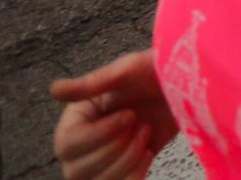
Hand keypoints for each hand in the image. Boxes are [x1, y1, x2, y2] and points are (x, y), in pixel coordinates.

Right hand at [50, 49, 176, 179]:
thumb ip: (91, 84)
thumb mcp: (127, 71)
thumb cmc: (155, 73)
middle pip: (78, 171)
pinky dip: (135, 175)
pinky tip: (148, 152)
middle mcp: (81, 145)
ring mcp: (101, 162)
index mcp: (76, 119)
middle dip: (117, 149)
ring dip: (127, 161)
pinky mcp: (122, 172)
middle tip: (140, 124)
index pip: (68, 145)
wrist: (186, 88)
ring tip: (145, 133)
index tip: (128, 115)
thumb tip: (54, 90)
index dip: (99, 135)